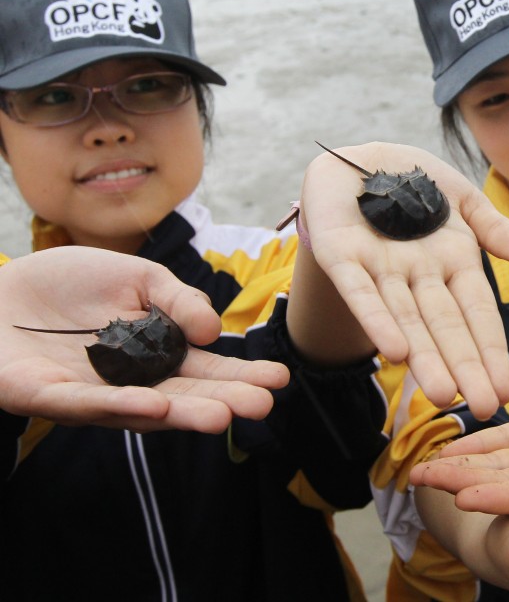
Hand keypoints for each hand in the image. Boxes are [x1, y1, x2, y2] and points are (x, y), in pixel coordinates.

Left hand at [0, 247, 288, 432]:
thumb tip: (216, 330)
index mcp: (156, 355)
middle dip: (222, 401)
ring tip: (221, 416)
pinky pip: (86, 405)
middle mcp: (131, 383)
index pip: (205, 369)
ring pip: (140, 410)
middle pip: (182, 396)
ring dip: (181, 414)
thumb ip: (177, 299)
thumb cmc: (68, 284)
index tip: (279, 379)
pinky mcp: (45, 396)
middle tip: (261, 406)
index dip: (241, 375)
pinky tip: (156, 407)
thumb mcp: (136, 276)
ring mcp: (90, 395)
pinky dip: (121, 407)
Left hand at [299, 141, 508, 419]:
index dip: (491, 351)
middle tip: (483, 408)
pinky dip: (376, 319)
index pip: (478, 314)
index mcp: (453, 264)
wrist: (356, 160)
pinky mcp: (341, 257)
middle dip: (464, 367)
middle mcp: (420, 276)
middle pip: (445, 327)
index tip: (506, 390)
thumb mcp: (463, 199)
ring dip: (425, 357)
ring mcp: (381, 270)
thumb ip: (494, 229)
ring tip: (442, 395)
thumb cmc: (416, 182)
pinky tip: (394, 350)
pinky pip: (359, 292)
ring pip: (406, 320)